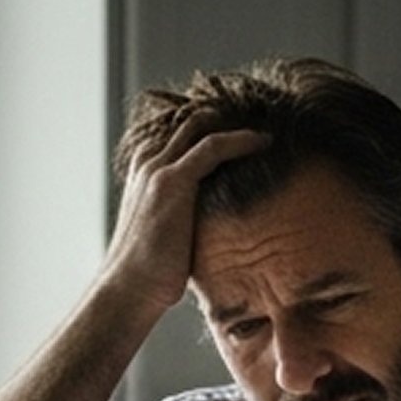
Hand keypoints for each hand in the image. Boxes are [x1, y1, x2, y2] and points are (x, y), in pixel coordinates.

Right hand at [105, 120, 268, 311]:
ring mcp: (158, 169)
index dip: (215, 121)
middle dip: (227, 111)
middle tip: (265, 112)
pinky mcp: (173, 182)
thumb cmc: (153, 270)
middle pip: (190, 119)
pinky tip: (266, 140)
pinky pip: (213, 147)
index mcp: (147, 170)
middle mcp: (149, 162)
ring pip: (201, 125)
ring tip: (270, 118)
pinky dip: (241, 139)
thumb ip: (190, 213)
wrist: (129, 288)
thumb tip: (223, 223)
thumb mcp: (172, 230)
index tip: (250, 122)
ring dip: (236, 118)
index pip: (181, 130)